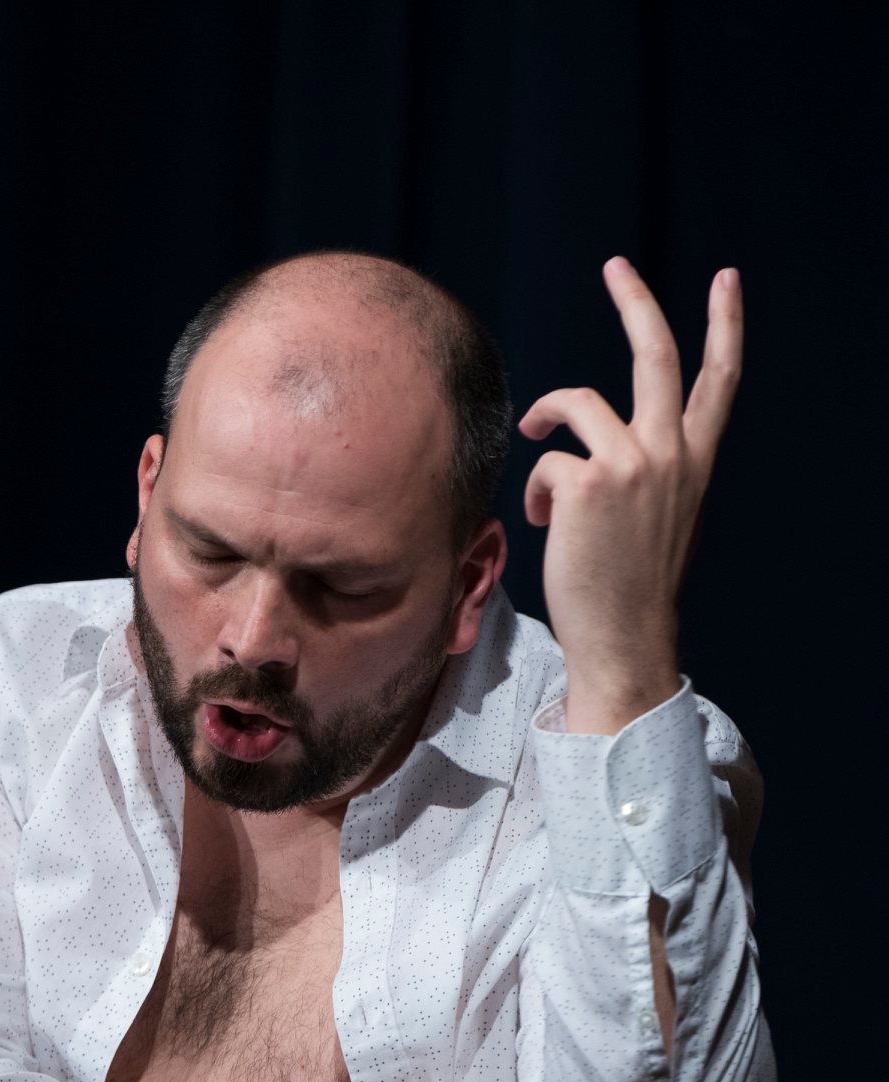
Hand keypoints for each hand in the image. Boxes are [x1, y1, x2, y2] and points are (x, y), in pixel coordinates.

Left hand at [518, 257, 742, 733]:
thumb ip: (640, 471)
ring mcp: (635, 463)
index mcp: (694, 461)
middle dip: (636, 301)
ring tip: (541, 469)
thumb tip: (590, 450)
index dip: (724, 326)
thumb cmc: (625, 584)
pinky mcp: (590, 480)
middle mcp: (673, 453)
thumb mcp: (652, 516)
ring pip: (576, 402)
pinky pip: (544, 457)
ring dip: (545, 421)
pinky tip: (545, 524)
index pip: (718, 380)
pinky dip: (535, 488)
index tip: (726, 280)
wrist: (623, 637)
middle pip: (656, 354)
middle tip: (616, 264)